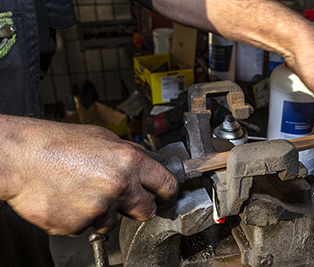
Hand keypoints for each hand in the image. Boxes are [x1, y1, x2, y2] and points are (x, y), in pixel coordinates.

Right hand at [2, 116, 177, 234]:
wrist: (21, 157)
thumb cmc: (58, 143)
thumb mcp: (104, 138)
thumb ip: (129, 156)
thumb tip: (146, 166)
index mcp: (129, 162)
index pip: (166, 184)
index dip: (168, 192)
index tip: (166, 196)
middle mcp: (118, 187)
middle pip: (147, 210)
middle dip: (139, 207)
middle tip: (125, 198)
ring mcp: (98, 209)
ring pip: (113, 220)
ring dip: (103, 210)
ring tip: (82, 191)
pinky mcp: (78, 225)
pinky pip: (87, 226)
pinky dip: (81, 216)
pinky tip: (69, 199)